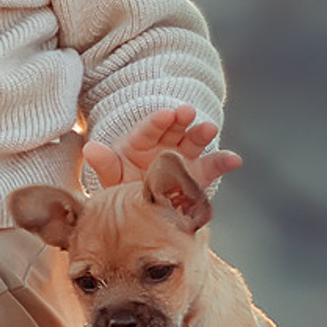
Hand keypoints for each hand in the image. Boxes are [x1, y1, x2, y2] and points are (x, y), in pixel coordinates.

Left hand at [83, 106, 240, 192]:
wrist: (137, 215)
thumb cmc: (121, 190)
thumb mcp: (111, 177)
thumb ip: (105, 163)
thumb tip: (91, 148)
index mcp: (140, 144)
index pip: (148, 129)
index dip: (157, 122)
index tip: (165, 115)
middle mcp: (163, 146)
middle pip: (174, 129)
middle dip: (181, 120)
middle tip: (187, 112)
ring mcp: (182, 159)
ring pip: (193, 142)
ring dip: (202, 134)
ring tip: (210, 128)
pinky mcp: (197, 175)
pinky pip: (212, 167)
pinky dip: (224, 162)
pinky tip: (235, 159)